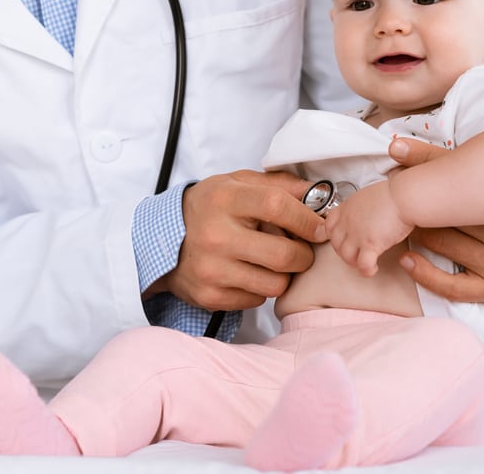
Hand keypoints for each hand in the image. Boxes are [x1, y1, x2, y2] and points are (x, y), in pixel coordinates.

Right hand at [158, 170, 326, 310]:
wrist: (161, 240)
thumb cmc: (210, 208)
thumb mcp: (238, 183)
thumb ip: (280, 185)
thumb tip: (323, 194)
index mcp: (225, 199)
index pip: (278, 206)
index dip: (307, 219)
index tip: (319, 227)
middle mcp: (216, 235)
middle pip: (284, 255)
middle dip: (303, 254)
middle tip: (300, 249)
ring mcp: (212, 269)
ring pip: (276, 284)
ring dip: (283, 274)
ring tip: (271, 261)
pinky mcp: (210, 296)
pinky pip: (257, 300)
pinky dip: (261, 288)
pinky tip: (249, 273)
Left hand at [325, 181, 412, 276]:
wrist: (403, 197)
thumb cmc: (392, 195)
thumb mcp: (368, 196)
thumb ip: (361, 208)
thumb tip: (365, 214)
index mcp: (347, 208)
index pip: (329, 225)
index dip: (332, 235)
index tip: (338, 240)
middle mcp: (348, 221)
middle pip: (335, 243)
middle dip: (343, 251)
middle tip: (353, 254)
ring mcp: (357, 234)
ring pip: (346, 256)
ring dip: (354, 262)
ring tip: (363, 263)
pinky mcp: (370, 244)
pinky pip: (363, 264)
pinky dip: (367, 270)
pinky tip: (373, 269)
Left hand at [394, 74, 483, 303]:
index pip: (463, 169)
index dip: (425, 157)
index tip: (395, 147)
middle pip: (446, 209)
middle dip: (414, 196)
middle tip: (387, 184)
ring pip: (444, 243)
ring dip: (417, 229)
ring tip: (396, 216)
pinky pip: (456, 286)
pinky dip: (429, 275)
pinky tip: (409, 259)